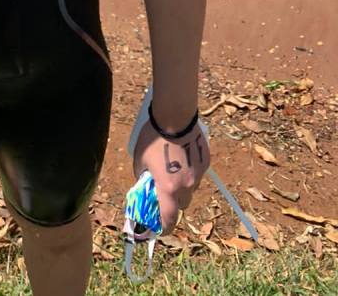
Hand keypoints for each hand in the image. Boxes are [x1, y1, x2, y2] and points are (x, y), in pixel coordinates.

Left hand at [132, 119, 209, 233]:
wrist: (175, 117)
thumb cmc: (153, 137)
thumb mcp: (140, 159)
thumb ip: (142, 176)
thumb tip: (144, 183)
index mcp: (168, 188)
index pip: (169, 218)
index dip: (164, 227)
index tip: (160, 228)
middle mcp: (186, 185)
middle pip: (182, 204)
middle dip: (174, 202)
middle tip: (165, 191)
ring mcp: (198, 174)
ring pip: (191, 188)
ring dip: (183, 185)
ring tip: (174, 168)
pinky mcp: (205, 162)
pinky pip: (198, 174)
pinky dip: (190, 171)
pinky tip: (183, 158)